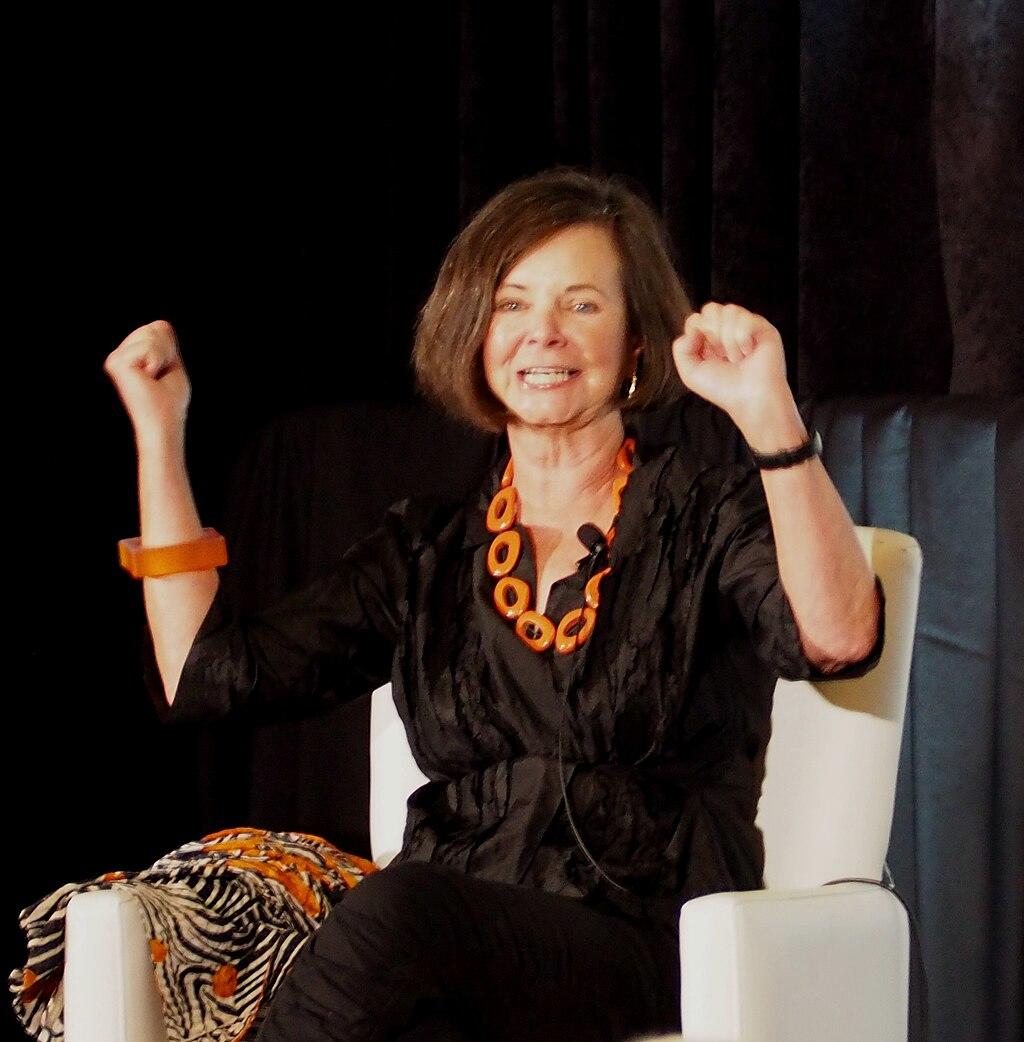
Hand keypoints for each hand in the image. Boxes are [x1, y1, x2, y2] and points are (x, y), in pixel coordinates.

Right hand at [103, 320, 191, 446]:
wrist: (163, 426)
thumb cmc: (169, 403)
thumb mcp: (172, 367)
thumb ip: (166, 345)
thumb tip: (162, 324)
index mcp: (130, 356)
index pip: (159, 328)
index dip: (171, 350)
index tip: (165, 374)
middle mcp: (118, 355)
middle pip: (156, 328)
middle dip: (168, 352)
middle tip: (160, 379)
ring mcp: (115, 359)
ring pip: (152, 334)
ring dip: (164, 358)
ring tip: (154, 381)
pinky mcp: (116, 363)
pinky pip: (149, 348)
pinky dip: (158, 363)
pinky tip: (148, 380)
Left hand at [671, 302, 791, 429]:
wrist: (749, 397)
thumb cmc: (723, 388)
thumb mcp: (690, 372)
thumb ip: (680, 348)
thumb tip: (692, 330)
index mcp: (708, 339)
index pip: (696, 318)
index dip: (697, 333)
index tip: (707, 354)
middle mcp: (726, 330)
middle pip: (711, 309)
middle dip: (713, 334)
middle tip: (722, 355)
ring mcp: (745, 326)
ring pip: (728, 310)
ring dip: (729, 340)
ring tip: (736, 358)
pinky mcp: (761, 327)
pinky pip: (745, 317)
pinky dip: (743, 338)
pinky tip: (748, 352)